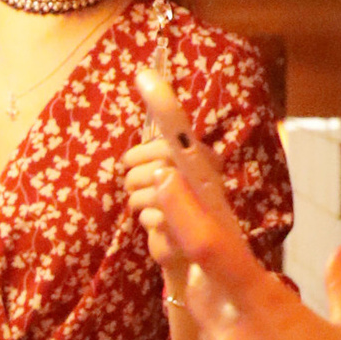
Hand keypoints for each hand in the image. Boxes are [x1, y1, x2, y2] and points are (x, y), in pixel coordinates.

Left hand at [122, 95, 248, 287]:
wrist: (190, 265)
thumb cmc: (177, 217)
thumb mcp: (164, 180)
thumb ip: (154, 154)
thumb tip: (141, 108)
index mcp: (201, 157)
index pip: (177, 130)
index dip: (163, 104)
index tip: (143, 74)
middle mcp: (207, 174)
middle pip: (148, 163)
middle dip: (133, 175)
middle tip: (138, 186)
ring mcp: (202, 202)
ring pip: (145, 190)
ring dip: (139, 202)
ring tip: (154, 210)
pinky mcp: (191, 232)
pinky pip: (150, 217)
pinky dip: (147, 224)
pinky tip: (162, 230)